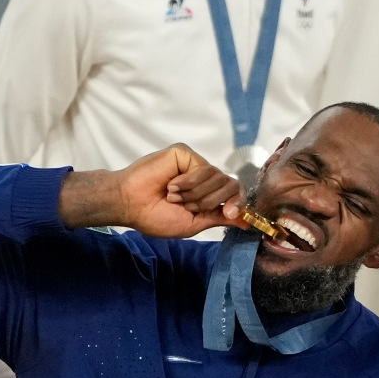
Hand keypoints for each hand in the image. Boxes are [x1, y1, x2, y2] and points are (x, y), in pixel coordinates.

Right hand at [115, 144, 248, 237]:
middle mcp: (204, 178)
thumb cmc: (156, 216)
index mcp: (208, 196)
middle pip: (230, 185)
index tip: (230, 213)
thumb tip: (247, 223)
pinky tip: (170, 185)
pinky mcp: (185, 153)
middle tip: (185, 206)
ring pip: (217, 178)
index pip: (235, 193)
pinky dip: (188, 183)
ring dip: (195, 194)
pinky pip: (203, 168)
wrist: (131, 205)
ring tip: (173, 196)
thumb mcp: (194, 223)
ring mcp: (195, 165)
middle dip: (209, 202)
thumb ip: (220, 219)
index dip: (238, 203)